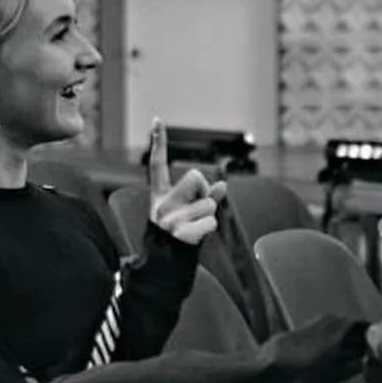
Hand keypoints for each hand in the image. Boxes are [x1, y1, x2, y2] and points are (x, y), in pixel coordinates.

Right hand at [147, 118, 225, 246]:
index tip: (157, 120)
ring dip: (209, 215)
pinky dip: (209, 229)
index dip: (158, 142)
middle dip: (204, 190)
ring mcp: (170, 218)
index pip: (158, 164)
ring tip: (195, 226)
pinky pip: (211, 222)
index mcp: (161, 195)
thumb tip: (224, 185)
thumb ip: (206, 197)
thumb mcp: (188, 212)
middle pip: (196, 177)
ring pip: (208, 202)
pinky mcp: (180, 232)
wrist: (164, 262)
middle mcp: (162, 203)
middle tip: (196, 208)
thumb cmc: (180, 232)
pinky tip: (195, 236)